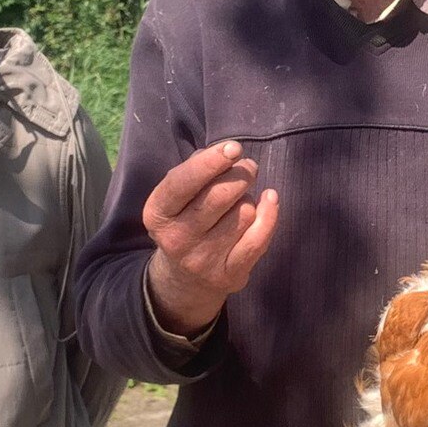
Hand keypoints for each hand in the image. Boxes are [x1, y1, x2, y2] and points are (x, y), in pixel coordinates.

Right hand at [143, 141, 280, 336]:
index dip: (210, 162)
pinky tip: (269, 199)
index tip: (234, 147)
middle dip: (241, 174)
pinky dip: (269, 214)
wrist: (186, 279)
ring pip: (243, 213)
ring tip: (240, 201)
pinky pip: (258, 238)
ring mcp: (204, 260)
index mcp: (158, 214)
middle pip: (219, 196)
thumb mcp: (176, 196)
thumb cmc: (185, 220)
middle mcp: (177, 239)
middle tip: (248, 167)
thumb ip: (195, 169)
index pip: (182, 183)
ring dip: (248, 199)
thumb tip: (227, 153)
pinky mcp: (230, 275)